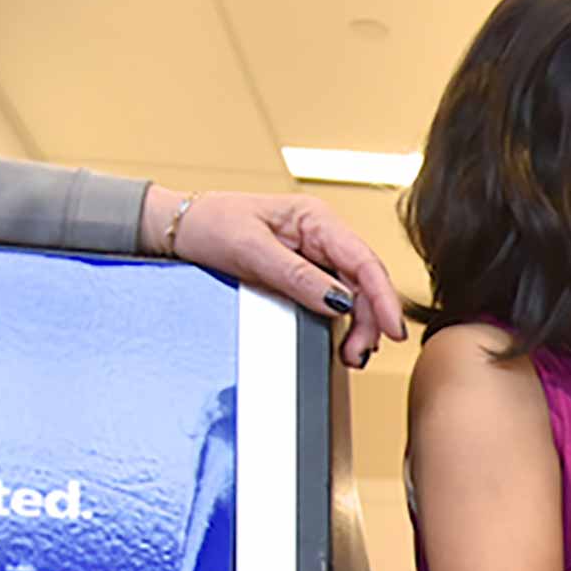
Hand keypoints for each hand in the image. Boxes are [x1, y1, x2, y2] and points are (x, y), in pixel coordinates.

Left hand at [144, 188, 406, 367]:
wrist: (178, 228)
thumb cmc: (208, 224)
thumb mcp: (249, 249)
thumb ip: (296, 276)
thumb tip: (338, 301)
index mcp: (316, 218)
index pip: (363, 260)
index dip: (383, 297)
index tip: (392, 329)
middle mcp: (322, 236)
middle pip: (365, 282)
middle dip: (369, 320)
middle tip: (357, 352)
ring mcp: (317, 254)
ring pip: (354, 294)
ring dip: (358, 326)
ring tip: (350, 352)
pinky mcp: (306, 272)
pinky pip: (335, 298)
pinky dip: (342, 322)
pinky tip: (340, 339)